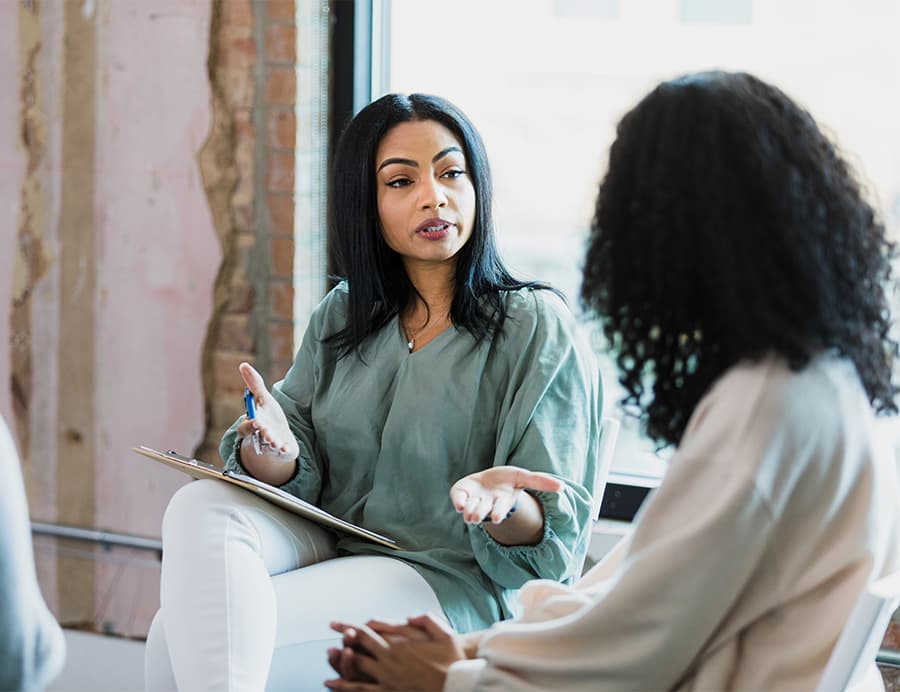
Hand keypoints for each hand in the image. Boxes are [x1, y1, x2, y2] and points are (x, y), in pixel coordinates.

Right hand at [236, 362, 298, 460]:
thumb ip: (254, 385)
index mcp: (253, 424)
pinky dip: (283, 451)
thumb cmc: (269, 417)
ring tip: (275, 442)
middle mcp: (259, 436)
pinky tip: (285, 449)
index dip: (249, 424)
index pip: (245, 427)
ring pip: (269, 446)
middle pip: (257, 437)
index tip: (255, 419)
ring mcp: (270, 445)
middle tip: (265, 430)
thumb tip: (243, 365)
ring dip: (272, 443)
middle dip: (261, 433)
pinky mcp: (282, 451)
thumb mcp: (264, 400)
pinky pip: (282, 453)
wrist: (280, 437)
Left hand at [325, 614, 464, 690]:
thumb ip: (425, 619)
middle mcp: (388, 661)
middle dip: (343, 643)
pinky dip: (346, 688)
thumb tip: (409, 616)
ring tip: (329, 663)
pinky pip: (363, 690)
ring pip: (357, 671)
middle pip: (357, 650)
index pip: (366, 633)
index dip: (348, 627)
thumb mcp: (444, 632)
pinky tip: (333, 685)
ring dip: (341, 665)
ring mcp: (387, 678)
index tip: (335, 624)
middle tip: (330, 638)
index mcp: (398, 644)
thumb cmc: (452, 659)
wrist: (456, 684)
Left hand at [450, 465, 563, 523]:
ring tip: (469, 512)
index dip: (498, 512)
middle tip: (476, 517)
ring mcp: (472, 501)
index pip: (499, 509)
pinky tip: (458, 503)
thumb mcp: (522, 477)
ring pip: (470, 509)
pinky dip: (458, 501)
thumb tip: (563, 487)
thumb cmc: (505, 481)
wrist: (485, 481)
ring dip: (469, 510)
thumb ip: (540, 481)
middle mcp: (486, 505)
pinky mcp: (461, 495)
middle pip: (483, 511)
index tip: (496, 518)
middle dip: (480, 513)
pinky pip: (458, 499)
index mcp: (500, 503)